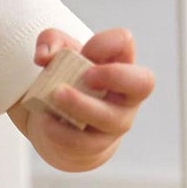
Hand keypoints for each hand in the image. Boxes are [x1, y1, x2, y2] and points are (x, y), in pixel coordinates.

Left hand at [21, 27, 154, 172]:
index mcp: (119, 63)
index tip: (84, 50)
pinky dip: (61, 131)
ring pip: (109, 118)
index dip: (105, 43)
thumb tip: (44, 56)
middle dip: (115, 76)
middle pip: (143, 82)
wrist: (60, 125)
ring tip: (55, 96)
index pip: (124, 43)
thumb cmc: (66, 83)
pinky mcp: (96, 145)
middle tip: (86, 75)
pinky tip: (46, 120)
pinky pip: (83, 141)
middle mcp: (126, 94)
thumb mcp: (57, 56)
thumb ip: (49, 42)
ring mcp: (115, 122)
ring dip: (81, 105)